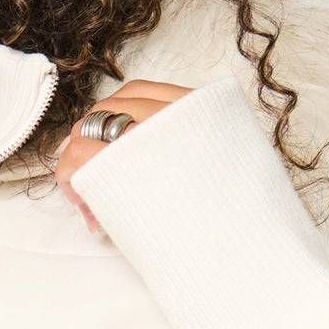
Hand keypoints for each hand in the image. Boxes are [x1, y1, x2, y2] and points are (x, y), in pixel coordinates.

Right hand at [54, 79, 193, 230]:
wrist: (258, 239)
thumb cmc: (200, 238)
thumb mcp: (142, 229)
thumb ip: (109, 207)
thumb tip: (89, 203)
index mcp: (140, 163)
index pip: (83, 153)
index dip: (70, 176)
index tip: (80, 200)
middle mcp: (159, 126)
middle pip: (98, 120)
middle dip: (82, 148)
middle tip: (88, 179)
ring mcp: (183, 109)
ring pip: (123, 97)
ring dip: (104, 121)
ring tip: (107, 149)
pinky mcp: (203, 104)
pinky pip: (153, 90)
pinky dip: (133, 104)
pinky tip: (132, 127)